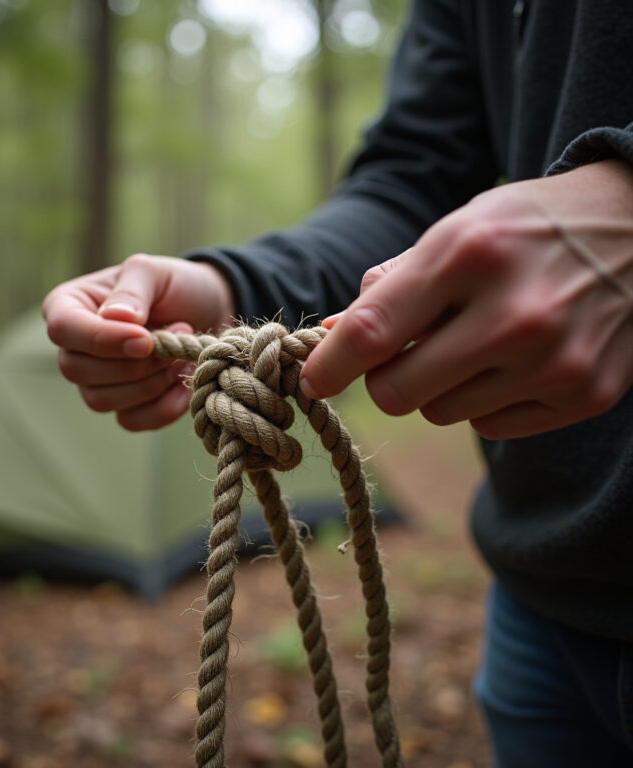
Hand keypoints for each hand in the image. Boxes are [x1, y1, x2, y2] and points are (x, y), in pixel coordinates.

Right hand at [42, 254, 234, 429]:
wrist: (209, 311)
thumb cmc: (175, 286)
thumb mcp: (155, 272)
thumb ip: (132, 289)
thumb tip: (114, 317)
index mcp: (69, 305)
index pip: (63, 329)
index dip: (102, 339)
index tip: (146, 339)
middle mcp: (75, 347)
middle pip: (78, 371)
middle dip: (133, 363)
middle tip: (175, 340)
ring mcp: (96, 381)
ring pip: (101, 401)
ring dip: (150, 383)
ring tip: (181, 355)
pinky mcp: (125, 406)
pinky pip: (131, 421)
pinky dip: (163, 406)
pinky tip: (183, 381)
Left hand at [299, 159, 632, 438]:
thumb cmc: (524, 228)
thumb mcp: (453, 230)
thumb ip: (389, 286)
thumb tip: (332, 336)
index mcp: (470, 254)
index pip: (371, 333)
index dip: (327, 366)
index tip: (311, 379)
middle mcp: (515, 314)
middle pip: (397, 392)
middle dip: (385, 378)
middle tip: (402, 353)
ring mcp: (555, 362)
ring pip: (440, 414)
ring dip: (437, 388)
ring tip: (471, 343)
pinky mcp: (583, 394)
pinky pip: (489, 426)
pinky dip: (483, 401)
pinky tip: (509, 361)